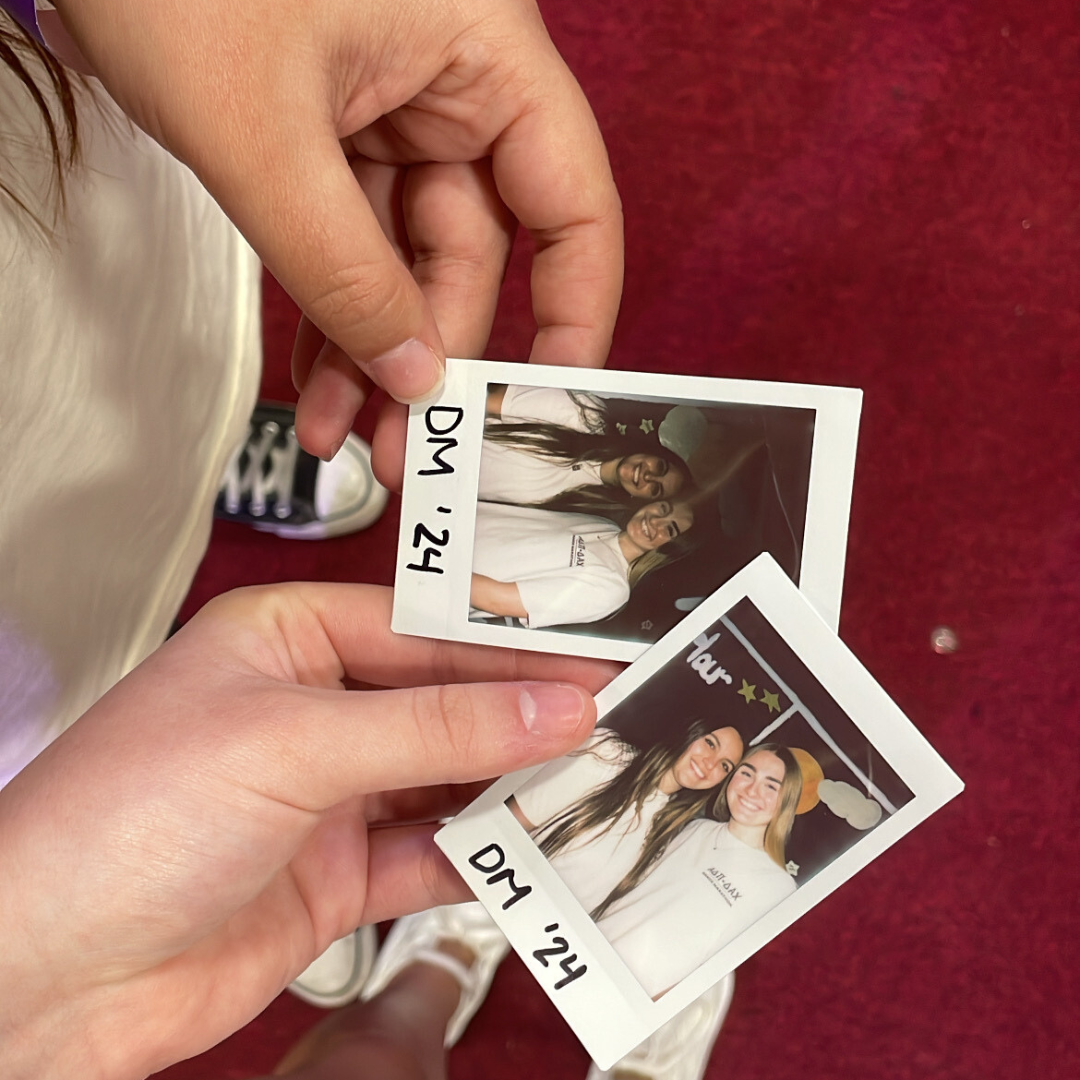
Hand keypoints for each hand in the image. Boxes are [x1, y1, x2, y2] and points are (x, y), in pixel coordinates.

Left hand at [0, 584, 615, 1078]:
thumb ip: (434, 728)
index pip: (424, 627)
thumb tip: (547, 704)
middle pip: (444, 702)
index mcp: (286, 637)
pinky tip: (531, 850)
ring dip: (513, 785)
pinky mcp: (337, 873)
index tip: (590, 661)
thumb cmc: (116, 822)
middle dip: (522, 714)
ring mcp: (328, 794)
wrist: (43, 977)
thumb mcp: (293, 744)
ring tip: (589, 782)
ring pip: (449, 778)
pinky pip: (432, 854)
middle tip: (611, 720)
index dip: (510, 647)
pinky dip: (484, 854)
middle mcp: (312, 709)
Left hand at [50, 0, 623, 477]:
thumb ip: (344, 269)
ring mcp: (389, 113)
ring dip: (372, 353)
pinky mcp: (330, 136)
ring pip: (404, 264)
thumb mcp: (261, 135)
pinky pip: (348, 245)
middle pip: (476, 254)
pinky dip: (331, 312)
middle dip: (431, 358)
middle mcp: (450, 86)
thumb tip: (411, 375)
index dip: (573, 312)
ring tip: (341, 433)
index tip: (542, 399)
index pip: (572, 203)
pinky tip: (317, 379)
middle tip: (403, 448)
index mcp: (481, 52)